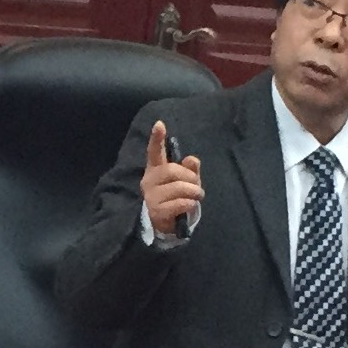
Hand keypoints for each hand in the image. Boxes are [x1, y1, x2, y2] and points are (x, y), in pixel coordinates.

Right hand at [141, 120, 202, 236]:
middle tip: (198, 186)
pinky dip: (190, 203)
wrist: (165, 222)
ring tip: (197, 196)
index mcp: (155, 169)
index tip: (160, 124)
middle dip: (190, 177)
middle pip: (172, 171)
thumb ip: (189, 169)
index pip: (154, 151)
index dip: (157, 138)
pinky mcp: (156, 212)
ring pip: (177, 188)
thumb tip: (191, 160)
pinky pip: (179, 203)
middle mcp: (149, 181)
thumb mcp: (185, 180)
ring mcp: (151, 197)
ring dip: (193, 192)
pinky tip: (190, 205)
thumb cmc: (175, 196)